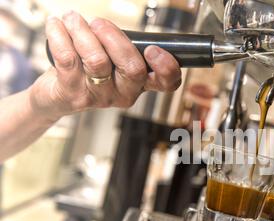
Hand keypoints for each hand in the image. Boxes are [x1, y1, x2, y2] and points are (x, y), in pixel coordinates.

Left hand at [30, 11, 181, 121]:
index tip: (152, 49)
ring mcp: (100, 97)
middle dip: (114, 38)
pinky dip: (60, 36)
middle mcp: (124, 93)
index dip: (166, 68)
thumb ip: (122, 48)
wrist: (56, 96)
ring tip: (73, 19)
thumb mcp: (113, 61)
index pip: (166, 83)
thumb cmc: (88, 72)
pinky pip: (68, 59)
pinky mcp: (74, 95)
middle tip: (99, 23)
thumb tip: (112, 28)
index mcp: (140, 83)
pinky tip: (56, 25)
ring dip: (83, 32)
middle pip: (133, 68)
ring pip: (98, 61)